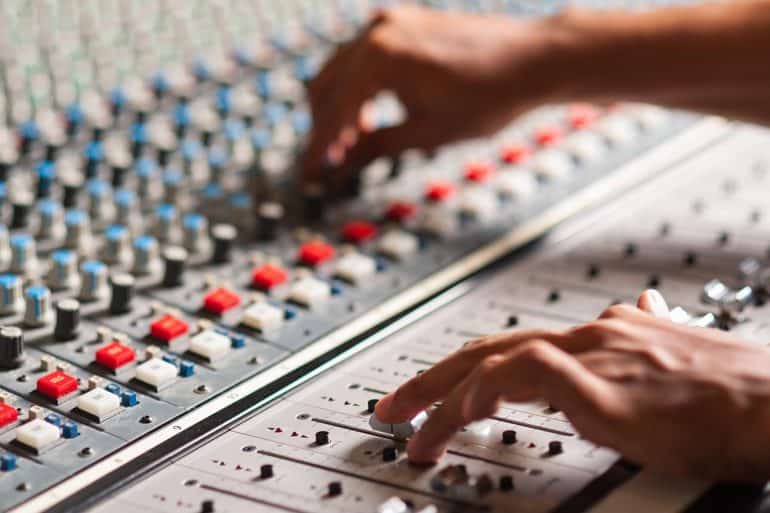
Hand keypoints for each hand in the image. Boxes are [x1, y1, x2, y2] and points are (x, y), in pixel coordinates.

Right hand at [302, 6, 562, 190]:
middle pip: (324, 86)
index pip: (333, 113)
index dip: (318, 149)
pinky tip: (371, 113)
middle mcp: (378, 32)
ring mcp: (391, 22)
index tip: (308, 173)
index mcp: (380, 59)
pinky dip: (357, 85)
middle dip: (324, 127)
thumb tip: (342, 163)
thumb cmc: (490, 96)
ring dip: (338, 106)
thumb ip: (377, 146)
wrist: (534, 59)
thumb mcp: (428, 133)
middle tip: (330, 163)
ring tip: (353, 143)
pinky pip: (361, 56)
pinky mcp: (404, 22)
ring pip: (339, 69)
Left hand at [375, 290, 769, 479]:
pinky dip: (488, 387)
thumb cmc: (730, 390)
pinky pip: (528, 374)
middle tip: (391, 406)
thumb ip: (641, 330)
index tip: (434, 392)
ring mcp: (591, 356)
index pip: (510, 345)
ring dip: (443, 396)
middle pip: (485, 348)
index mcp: (597, 335)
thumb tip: (636, 306)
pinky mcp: (602, 383)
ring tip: (412, 432)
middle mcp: (587, 337)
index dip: (464, 366)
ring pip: (493, 361)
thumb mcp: (673, 349)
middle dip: (429, 378)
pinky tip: (464, 410)